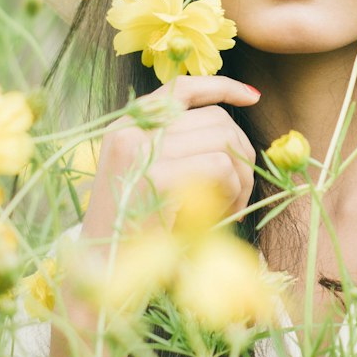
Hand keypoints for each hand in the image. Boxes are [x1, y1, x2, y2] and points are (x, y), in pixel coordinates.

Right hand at [81, 76, 260, 243]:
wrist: (103, 270)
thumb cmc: (133, 230)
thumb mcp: (148, 176)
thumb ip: (178, 147)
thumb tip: (230, 129)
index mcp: (126, 126)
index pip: (181, 88)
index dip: (221, 86)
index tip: (253, 95)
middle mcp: (130, 130)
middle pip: (215, 118)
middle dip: (240, 153)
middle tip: (239, 191)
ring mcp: (141, 150)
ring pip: (223, 142)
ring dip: (240, 178)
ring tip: (229, 209)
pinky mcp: (157, 176)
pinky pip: (220, 167)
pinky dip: (233, 192)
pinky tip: (221, 217)